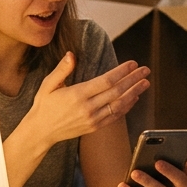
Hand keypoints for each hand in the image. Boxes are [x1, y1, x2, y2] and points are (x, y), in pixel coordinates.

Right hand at [28, 52, 149, 143]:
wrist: (40, 132)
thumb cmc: (43, 106)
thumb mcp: (47, 85)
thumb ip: (62, 70)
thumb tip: (72, 55)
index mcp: (77, 94)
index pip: (106, 81)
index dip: (122, 72)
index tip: (133, 64)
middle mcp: (88, 108)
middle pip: (117, 91)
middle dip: (133, 80)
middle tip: (146, 70)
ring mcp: (92, 119)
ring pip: (119, 105)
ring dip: (134, 93)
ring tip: (145, 83)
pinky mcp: (94, 127)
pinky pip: (115, 116)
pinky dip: (126, 107)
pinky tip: (134, 98)